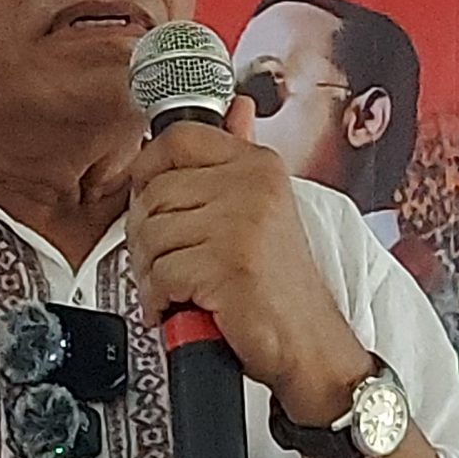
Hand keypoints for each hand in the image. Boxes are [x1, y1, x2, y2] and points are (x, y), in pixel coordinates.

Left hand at [125, 102, 370, 418]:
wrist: (311, 348)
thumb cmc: (279, 288)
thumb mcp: (264, 210)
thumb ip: (238, 160)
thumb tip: (234, 110)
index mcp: (258, 166)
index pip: (176, 139)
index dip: (148, 170)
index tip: (152, 199)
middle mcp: (252, 185)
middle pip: (152, 193)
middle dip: (147, 238)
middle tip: (169, 263)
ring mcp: (241, 222)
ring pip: (150, 235)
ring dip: (153, 273)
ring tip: (181, 288)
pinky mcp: (228, 264)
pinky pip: (161, 274)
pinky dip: (163, 300)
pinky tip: (186, 307)